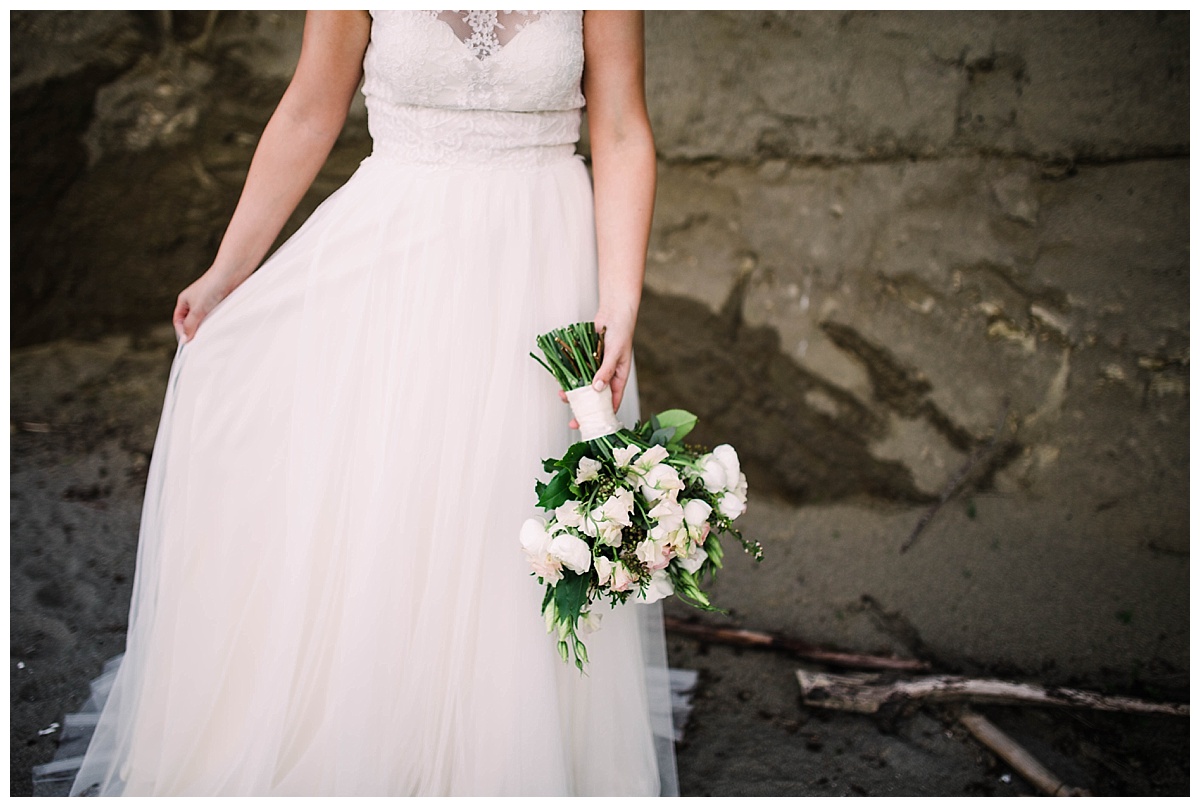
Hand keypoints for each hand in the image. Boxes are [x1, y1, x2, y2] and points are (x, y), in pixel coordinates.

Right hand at [172, 270, 234, 342]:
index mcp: (184, 301)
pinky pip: (215, 316)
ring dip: (207, 327)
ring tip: (211, 334)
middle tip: (202, 342)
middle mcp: (194, 302)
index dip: (182, 332)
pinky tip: (220, 326)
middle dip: (195, 331)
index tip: (190, 343)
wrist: (231, 273)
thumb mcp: (198, 309)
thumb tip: (185, 340)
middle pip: (191, 322)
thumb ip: (191, 325)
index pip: (179, 321)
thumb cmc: (212, 286)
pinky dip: (216, 322)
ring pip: (204, 320)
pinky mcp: (219, 303)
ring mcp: (207, 302)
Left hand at [559, 306, 636, 428]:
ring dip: (574, 394)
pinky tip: (562, 382)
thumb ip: (606, 371)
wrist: (612, 313)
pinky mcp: (586, 361)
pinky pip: (578, 373)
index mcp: (618, 379)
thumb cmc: (621, 332)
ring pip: (584, 387)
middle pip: (595, 399)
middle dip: (584, 409)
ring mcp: (595, 369)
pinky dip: (571, 378)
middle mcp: (607, 377)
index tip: (591, 425)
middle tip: (573, 420)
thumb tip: (596, 389)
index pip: (612, 403)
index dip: (602, 416)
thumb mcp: (615, 354)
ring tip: (563, 396)